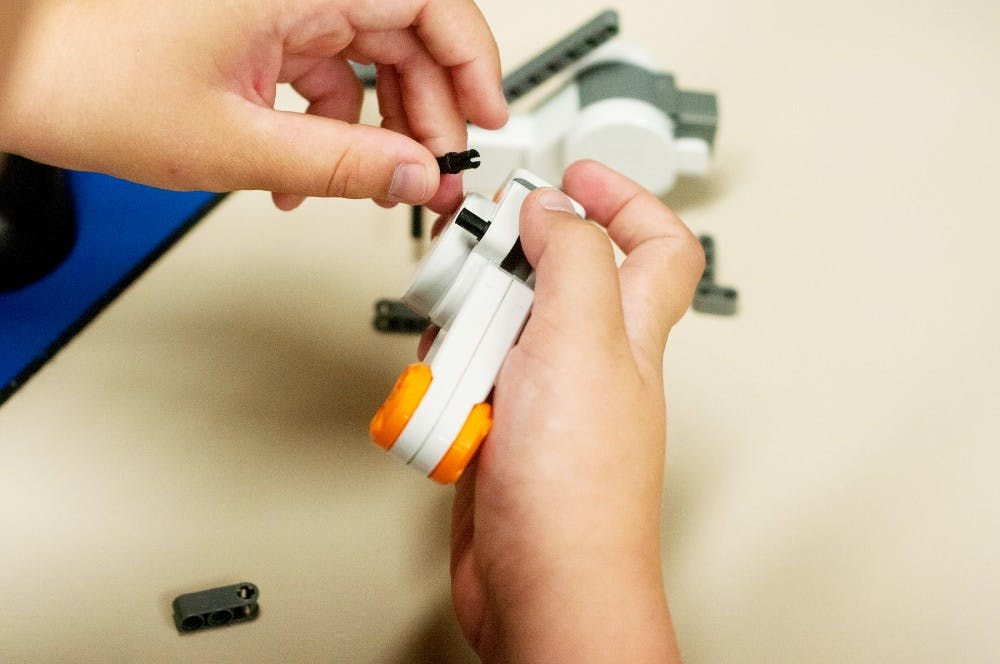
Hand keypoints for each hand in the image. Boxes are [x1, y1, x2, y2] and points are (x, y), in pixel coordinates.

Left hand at [0, 0, 506, 212]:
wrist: (17, 70)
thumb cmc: (85, 77)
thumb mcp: (236, 142)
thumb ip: (344, 163)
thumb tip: (417, 177)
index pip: (429, 1)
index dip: (474, 60)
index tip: (488, 116)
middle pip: (406, 33)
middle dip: (429, 111)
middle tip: (436, 172)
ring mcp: (275, 3)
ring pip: (367, 56)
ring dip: (380, 126)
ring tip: (377, 183)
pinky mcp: (255, 27)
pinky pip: (321, 71)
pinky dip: (329, 124)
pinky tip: (310, 172)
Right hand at [448, 160, 703, 660]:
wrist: (540, 586)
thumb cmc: (580, 492)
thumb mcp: (581, 342)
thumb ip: (573, 258)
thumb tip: (556, 204)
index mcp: (628, 331)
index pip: (656, 244)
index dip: (625, 197)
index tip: (572, 172)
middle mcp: (588, 358)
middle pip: (551, 274)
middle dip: (506, 263)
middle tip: (475, 261)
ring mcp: (540, 394)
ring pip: (494, 325)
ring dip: (464, 330)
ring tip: (458, 354)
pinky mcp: (498, 427)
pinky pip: (462, 378)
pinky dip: (443, 381)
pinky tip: (444, 399)